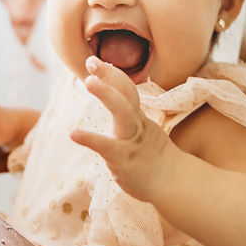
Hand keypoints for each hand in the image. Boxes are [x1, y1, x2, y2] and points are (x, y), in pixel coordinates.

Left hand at [70, 56, 176, 202]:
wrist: (172, 183)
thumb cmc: (152, 158)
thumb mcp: (141, 131)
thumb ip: (127, 116)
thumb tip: (114, 102)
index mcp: (138, 118)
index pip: (127, 89)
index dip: (112, 73)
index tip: (95, 61)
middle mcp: (136, 125)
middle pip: (127, 94)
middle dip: (110, 76)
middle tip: (91, 61)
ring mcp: (131, 141)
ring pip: (123, 113)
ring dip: (107, 94)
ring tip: (89, 81)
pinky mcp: (124, 160)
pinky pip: (107, 147)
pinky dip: (90, 138)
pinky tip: (73, 133)